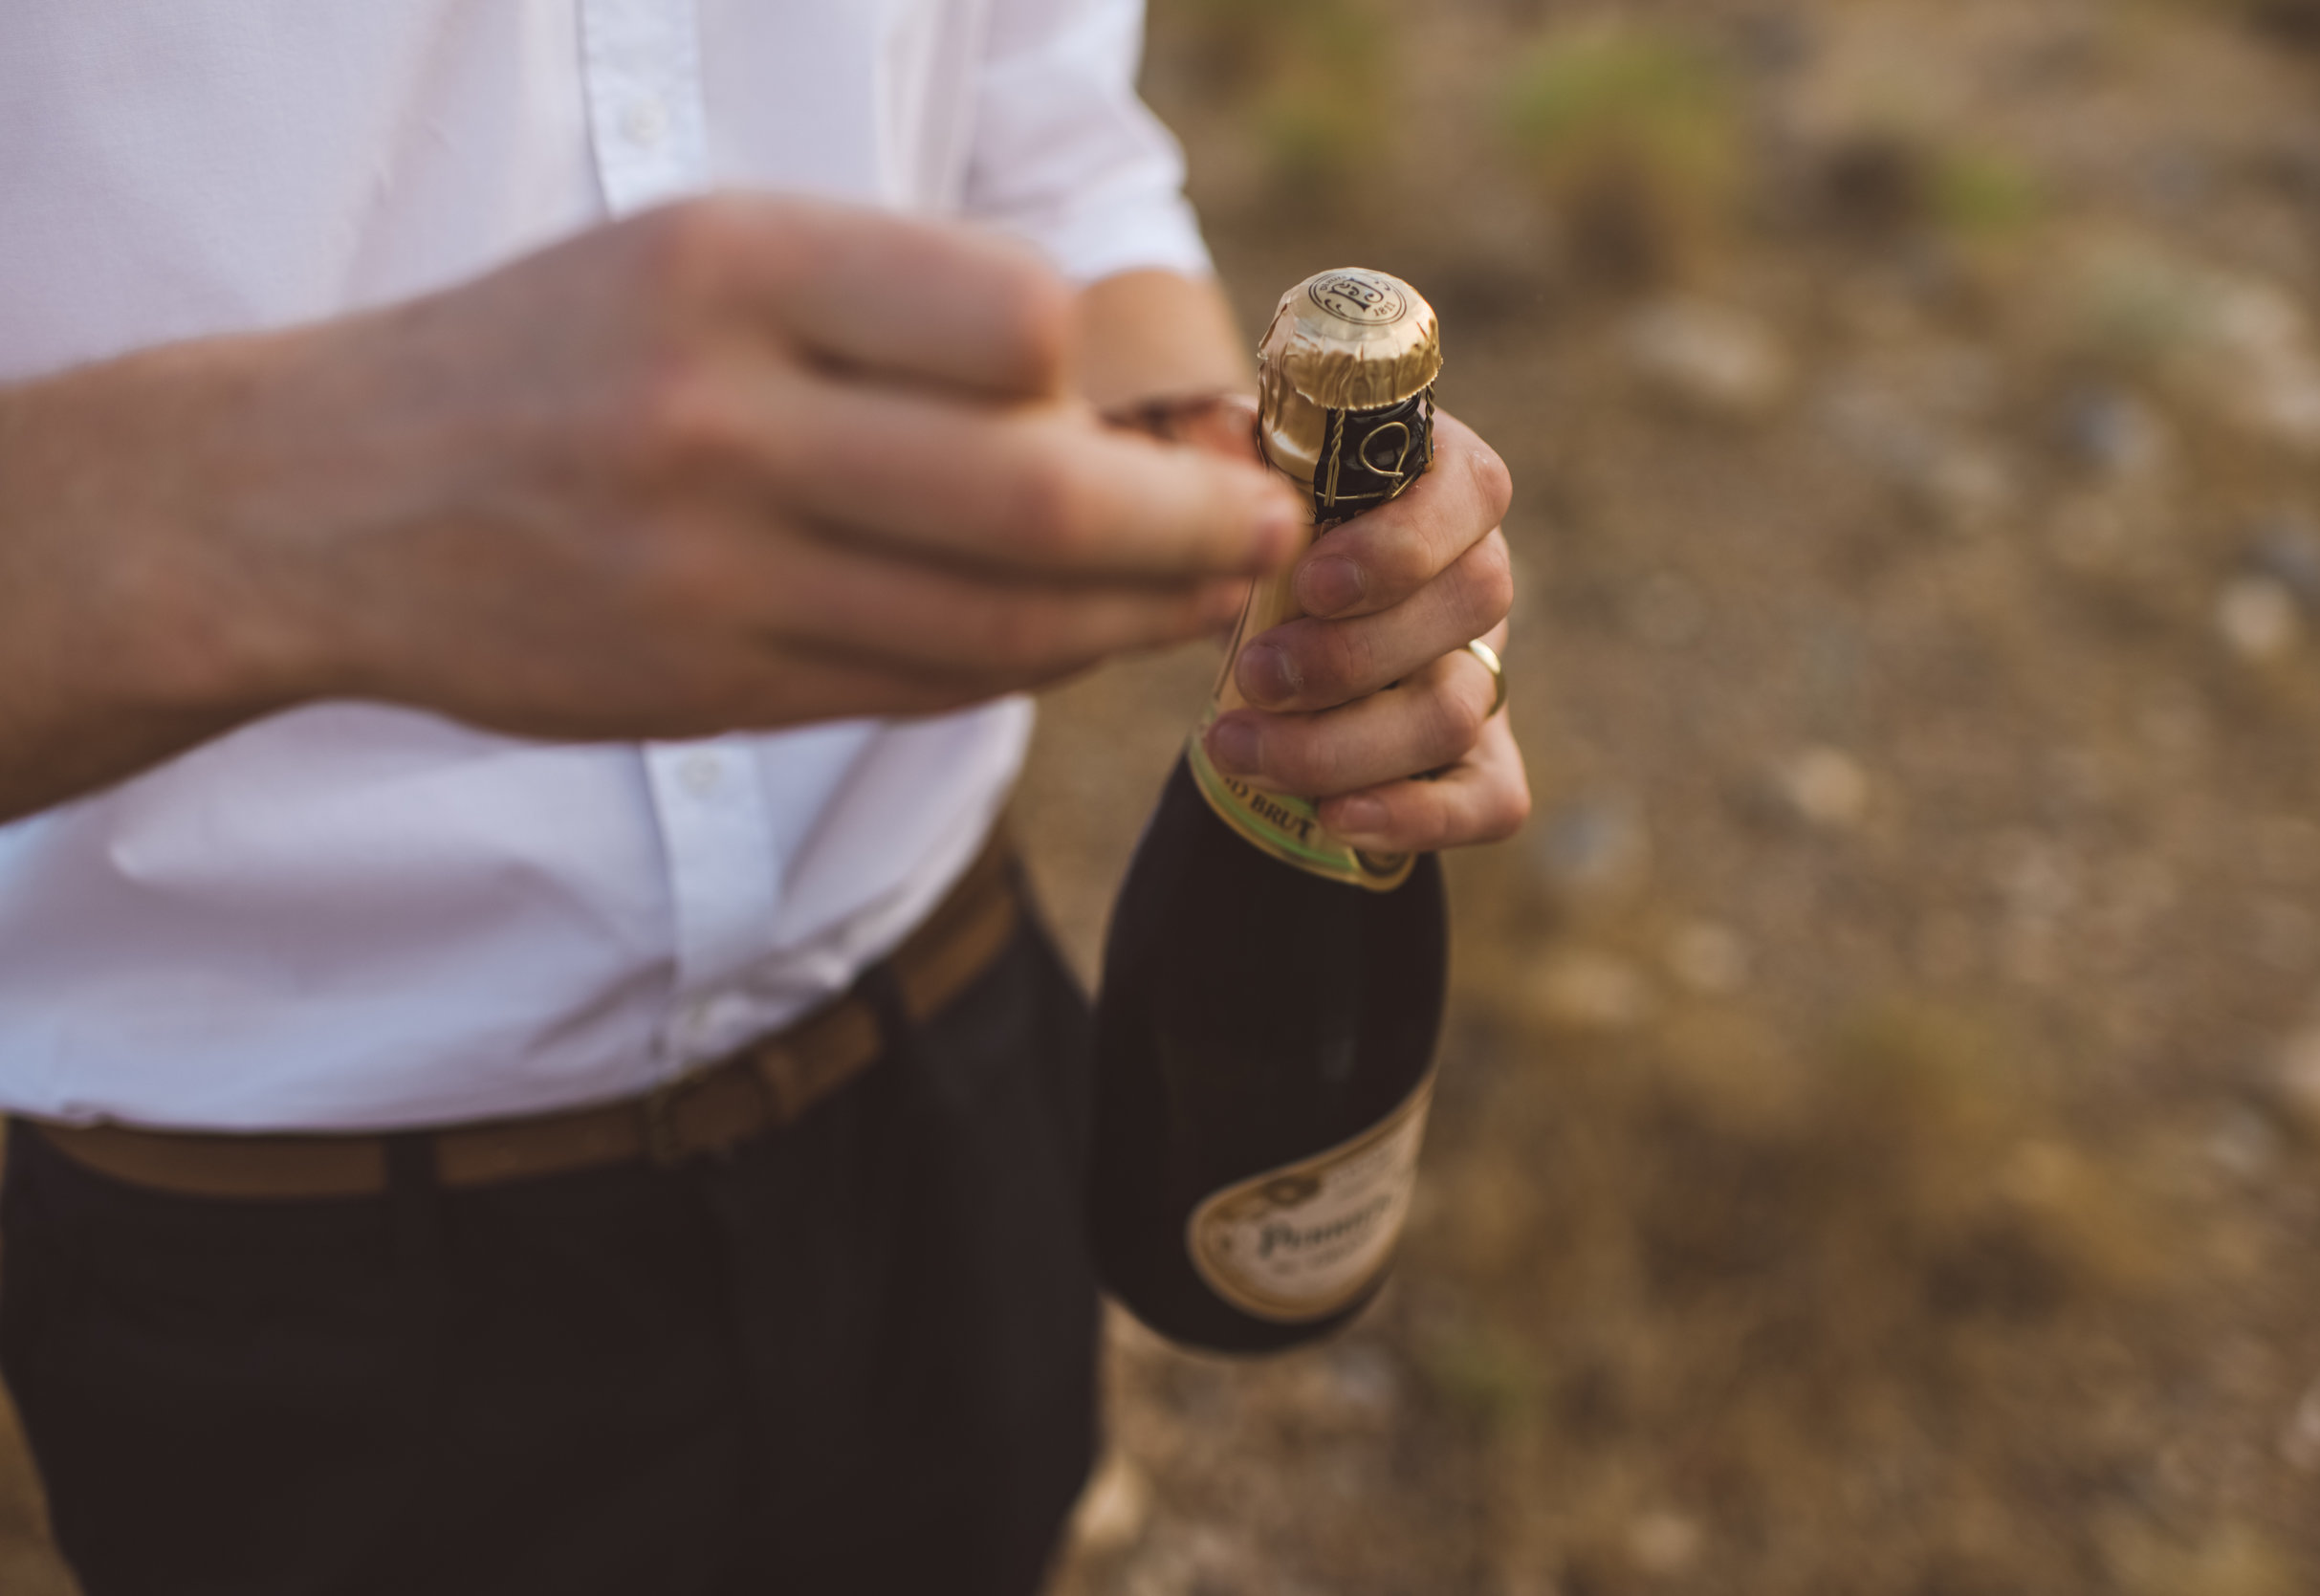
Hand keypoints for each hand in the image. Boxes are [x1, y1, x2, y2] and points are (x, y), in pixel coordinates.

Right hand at [17, 193, 1305, 760]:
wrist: (331, 500)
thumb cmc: (555, 353)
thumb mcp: (701, 257)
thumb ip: (892, 312)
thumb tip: (1110, 400)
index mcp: (733, 268)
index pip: (1020, 321)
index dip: (1107, 375)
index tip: (1150, 403)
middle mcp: (722, 421)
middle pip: (1041, 505)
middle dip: (1193, 534)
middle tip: (1268, 536)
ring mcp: (712, 576)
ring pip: (1000, 631)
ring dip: (1136, 625)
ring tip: (1209, 600)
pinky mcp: (712, 691)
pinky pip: (924, 690)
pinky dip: (1028, 673)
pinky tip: (1081, 646)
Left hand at [1196, 410, 1529, 852]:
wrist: (1253, 602)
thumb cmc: (1251, 519)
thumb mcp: (1229, 466)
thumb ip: (1224, 446)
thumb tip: (1215, 458)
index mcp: (1441, 479)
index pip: (1473, 491)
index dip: (1402, 544)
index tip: (1311, 584)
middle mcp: (1478, 570)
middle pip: (1474, 607)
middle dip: (1353, 655)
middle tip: (1255, 676)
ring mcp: (1484, 668)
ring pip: (1458, 710)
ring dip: (1344, 741)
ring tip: (1239, 747)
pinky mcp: (1477, 757)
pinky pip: (1492, 799)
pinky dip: (1417, 816)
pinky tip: (1331, 816)